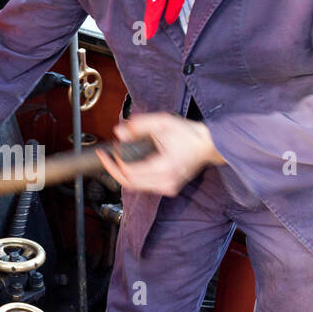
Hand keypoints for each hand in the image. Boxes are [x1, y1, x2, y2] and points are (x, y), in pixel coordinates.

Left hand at [98, 112, 223, 196]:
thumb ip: (139, 126)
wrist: (208, 145)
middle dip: (114, 170)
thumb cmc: (188, 133)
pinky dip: (135, 176)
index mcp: (164, 167)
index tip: (105, 153)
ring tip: (117, 158)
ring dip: (124, 174)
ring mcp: (168, 188)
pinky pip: (145, 186)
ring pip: (136, 186)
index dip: (113, 164)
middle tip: (105, 157)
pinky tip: (132, 164)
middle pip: (129, 183)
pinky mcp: (169, 189)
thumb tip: (118, 132)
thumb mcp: (162, 122)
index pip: (129, 173)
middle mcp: (166, 182)